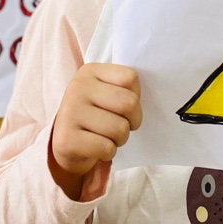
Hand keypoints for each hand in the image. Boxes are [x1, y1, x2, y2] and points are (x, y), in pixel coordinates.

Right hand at [49, 63, 142, 198]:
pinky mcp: (66, 139)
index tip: (123, 106)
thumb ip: (124, 87)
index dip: (136, 96)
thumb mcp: (105, 91)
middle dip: (132, 121)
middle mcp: (77, 87)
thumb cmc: (96, 114)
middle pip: (128, 103)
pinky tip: (96, 146)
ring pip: (120, 129)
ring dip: (120, 139)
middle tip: (121, 125)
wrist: (66, 142)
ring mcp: (69, 112)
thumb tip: (156, 91)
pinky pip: (106, 148)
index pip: (131, 78)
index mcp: (90, 71)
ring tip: (106, 136)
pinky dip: (108, 152)